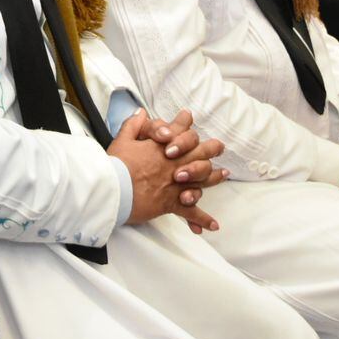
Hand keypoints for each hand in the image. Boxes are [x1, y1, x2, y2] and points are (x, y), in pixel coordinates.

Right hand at [109, 109, 224, 232]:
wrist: (114, 190)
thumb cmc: (116, 166)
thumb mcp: (122, 140)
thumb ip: (133, 125)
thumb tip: (141, 112)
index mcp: (162, 147)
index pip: (178, 129)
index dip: (184, 122)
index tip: (188, 116)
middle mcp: (174, 164)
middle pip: (200, 152)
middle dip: (211, 148)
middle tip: (219, 146)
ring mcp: (176, 184)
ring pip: (202, 179)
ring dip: (215, 177)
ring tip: (224, 174)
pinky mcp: (171, 203)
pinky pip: (191, 212)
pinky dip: (202, 219)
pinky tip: (213, 226)